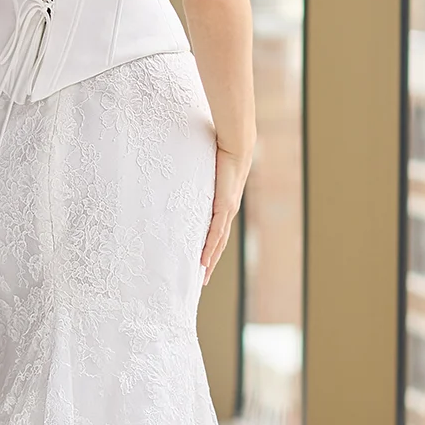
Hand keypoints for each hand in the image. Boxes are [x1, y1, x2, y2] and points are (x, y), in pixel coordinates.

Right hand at [200, 143, 251, 286]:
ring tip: (202, 276)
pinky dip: (210, 249)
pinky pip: (216, 233)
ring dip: (210, 261)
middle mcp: (228, 211)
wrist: (236, 144)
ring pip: (218, 243)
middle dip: (211, 263)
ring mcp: (228, 210)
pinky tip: (204, 261)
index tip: (203, 263)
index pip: (217, 233)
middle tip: (202, 280)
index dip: (211, 249)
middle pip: (219, 244)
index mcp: (225, 205)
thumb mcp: (207, 171)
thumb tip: (188, 175)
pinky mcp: (225, 206)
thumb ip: (199, 178)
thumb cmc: (221, 152)